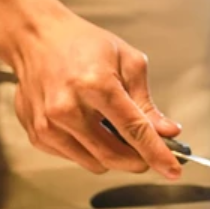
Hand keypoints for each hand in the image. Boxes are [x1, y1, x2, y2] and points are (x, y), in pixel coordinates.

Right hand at [6, 12, 182, 177]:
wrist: (36, 38)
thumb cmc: (81, 44)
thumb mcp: (127, 62)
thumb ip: (146, 103)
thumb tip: (166, 132)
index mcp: (95, 85)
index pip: (134, 131)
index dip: (157, 154)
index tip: (172, 170)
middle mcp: (68, 108)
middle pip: (114, 155)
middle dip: (139, 160)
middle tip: (149, 150)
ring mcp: (49, 125)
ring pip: (96, 163)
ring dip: (114, 155)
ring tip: (113, 127)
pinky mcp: (38, 135)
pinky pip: (76, 158)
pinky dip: (91, 150)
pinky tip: (89, 126)